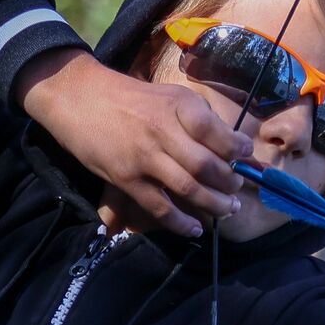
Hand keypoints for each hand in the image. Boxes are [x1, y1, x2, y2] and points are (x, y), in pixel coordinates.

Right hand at [17, 48, 251, 236]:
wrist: (78, 97)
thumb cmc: (129, 98)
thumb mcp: (168, 95)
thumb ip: (198, 116)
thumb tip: (229, 143)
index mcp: (178, 106)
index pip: (215, 132)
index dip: (236, 147)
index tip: (246, 154)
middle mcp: (163, 131)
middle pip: (207, 165)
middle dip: (229, 182)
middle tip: (237, 188)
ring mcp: (144, 158)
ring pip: (188, 188)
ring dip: (214, 204)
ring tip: (228, 209)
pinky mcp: (126, 179)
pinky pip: (159, 207)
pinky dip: (180, 222)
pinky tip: (195, 229)